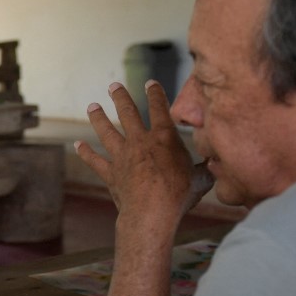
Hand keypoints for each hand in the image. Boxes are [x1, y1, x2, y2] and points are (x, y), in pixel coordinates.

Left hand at [75, 80, 213, 226]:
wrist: (152, 212)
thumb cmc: (179, 195)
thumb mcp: (200, 179)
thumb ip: (206, 169)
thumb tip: (217, 166)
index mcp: (164, 138)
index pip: (160, 108)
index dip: (155, 94)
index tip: (150, 83)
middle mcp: (140, 141)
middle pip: (128, 113)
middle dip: (120, 97)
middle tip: (113, 86)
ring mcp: (123, 156)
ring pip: (107, 131)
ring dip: (99, 118)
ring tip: (92, 106)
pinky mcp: (111, 173)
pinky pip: (95, 160)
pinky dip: (86, 152)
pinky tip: (78, 145)